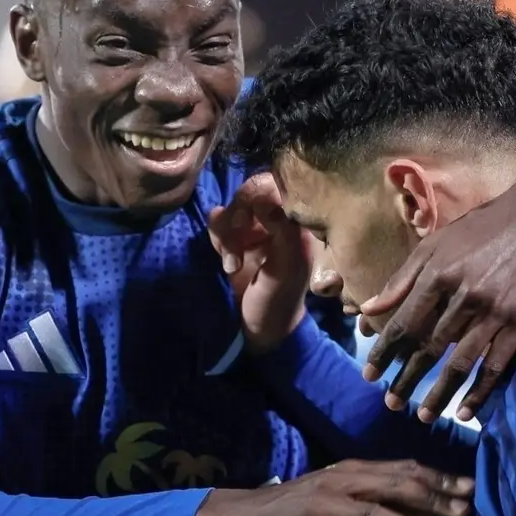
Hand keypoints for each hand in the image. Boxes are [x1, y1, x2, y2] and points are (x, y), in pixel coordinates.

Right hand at [194, 459, 473, 515]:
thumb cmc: (294, 506)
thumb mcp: (334, 492)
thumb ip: (370, 496)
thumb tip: (415, 505)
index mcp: (348, 470)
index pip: (401, 469)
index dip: (436, 478)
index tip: (467, 488)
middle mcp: (338, 482)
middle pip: (391, 485)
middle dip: (430, 497)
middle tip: (463, 510)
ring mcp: (320, 506)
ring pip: (368, 513)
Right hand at [208, 174, 311, 350]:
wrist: (258, 330)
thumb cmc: (278, 302)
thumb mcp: (286, 269)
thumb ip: (282, 232)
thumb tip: (266, 201)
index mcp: (298, 222)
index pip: (276, 185)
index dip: (257, 194)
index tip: (249, 217)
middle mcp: (276, 220)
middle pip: (249, 192)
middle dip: (237, 217)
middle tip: (235, 243)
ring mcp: (254, 229)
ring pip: (230, 207)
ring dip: (225, 234)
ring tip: (231, 265)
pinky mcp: (233, 238)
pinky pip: (218, 221)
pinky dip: (217, 239)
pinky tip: (226, 262)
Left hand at [360, 175, 515, 420]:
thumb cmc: (481, 230)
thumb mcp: (435, 244)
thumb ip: (402, 279)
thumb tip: (369, 308)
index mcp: (438, 275)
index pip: (404, 323)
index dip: (385, 352)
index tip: (369, 375)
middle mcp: (463, 296)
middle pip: (428, 348)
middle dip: (407, 379)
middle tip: (390, 403)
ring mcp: (494, 312)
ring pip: (460, 363)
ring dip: (439, 394)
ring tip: (423, 416)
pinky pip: (496, 366)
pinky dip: (480, 392)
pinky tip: (465, 411)